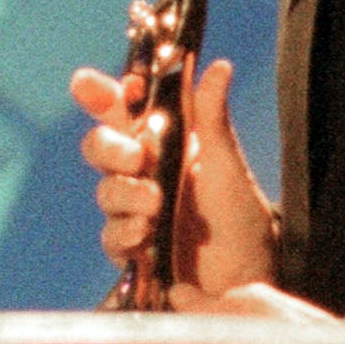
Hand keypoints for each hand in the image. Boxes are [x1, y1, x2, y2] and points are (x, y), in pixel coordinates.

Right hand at [69, 56, 286, 304]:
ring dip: (126, 194)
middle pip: (101, 147)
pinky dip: (124, 232)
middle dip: (109, 147)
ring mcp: (135, 210)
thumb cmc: (239, 217)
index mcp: (164, 142)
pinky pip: (112, 235)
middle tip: (136, 157)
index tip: (96, 87)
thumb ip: (212, 117)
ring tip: (155, 204)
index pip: (122, 109)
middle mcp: (144, 172)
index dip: (102, 94)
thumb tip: (219, 66)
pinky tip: (144, 234)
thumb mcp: (227, 164)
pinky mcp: (132, 249)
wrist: (248, 277)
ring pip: (106, 191)